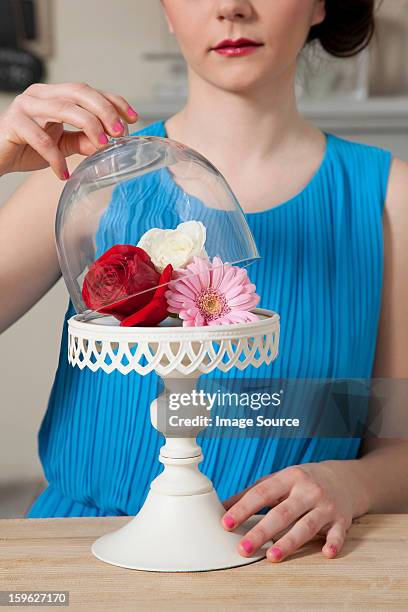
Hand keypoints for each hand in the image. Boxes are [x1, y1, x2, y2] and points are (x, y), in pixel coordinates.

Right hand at [0, 82, 138, 179]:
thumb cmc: (26, 147)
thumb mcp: (62, 144)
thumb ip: (83, 140)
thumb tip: (107, 144)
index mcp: (55, 94)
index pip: (90, 91)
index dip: (113, 102)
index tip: (132, 118)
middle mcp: (42, 94)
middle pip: (80, 92)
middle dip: (105, 111)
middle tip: (120, 133)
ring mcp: (27, 105)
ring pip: (64, 108)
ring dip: (89, 128)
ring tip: (102, 148)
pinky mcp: (15, 123)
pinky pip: (42, 139)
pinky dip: (56, 158)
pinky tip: (64, 174)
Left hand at [221, 460, 368, 561]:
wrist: (344, 479)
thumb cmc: (303, 481)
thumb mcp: (279, 480)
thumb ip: (253, 493)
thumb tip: (223, 506)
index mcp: (289, 477)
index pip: (262, 493)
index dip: (244, 508)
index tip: (227, 523)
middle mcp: (307, 490)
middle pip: (282, 513)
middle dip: (261, 531)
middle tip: (243, 548)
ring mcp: (325, 505)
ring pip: (306, 526)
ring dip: (289, 542)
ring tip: (271, 556)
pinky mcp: (341, 520)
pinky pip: (337, 533)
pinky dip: (332, 543)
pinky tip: (325, 553)